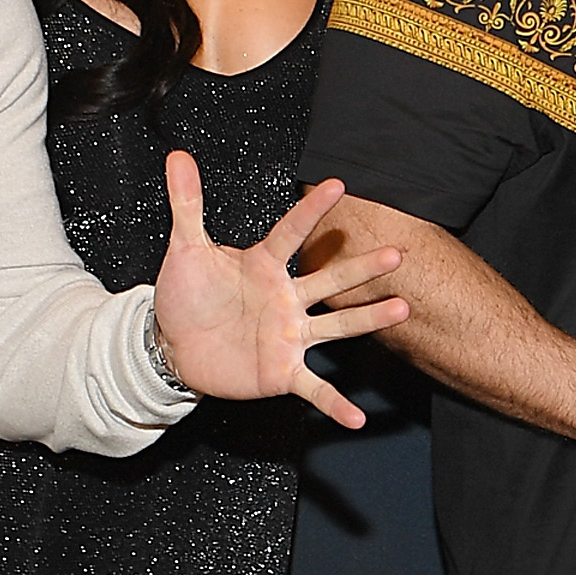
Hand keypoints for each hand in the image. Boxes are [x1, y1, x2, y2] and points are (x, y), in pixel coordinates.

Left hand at [148, 165, 410, 424]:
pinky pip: (315, 388)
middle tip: (397, 254)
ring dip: (369, 319)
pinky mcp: (283, 371)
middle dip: (363, 268)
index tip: (338, 184)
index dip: (312, 210)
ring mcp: (290, 335)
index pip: (292, 233)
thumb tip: (178, 156)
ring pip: (337, 326)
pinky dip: (335, 404)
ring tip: (402, 308)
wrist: (173, 346)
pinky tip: (356, 418)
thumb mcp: (185, 248)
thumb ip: (187, 203)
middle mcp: (287, 299)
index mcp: (265, 267)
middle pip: (330, 280)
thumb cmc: (186, 295)